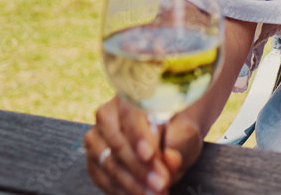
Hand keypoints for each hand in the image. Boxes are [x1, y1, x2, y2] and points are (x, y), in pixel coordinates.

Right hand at [84, 95, 203, 194]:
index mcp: (132, 96)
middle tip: (161, 184)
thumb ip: (179, 143)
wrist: (168, 136)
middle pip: (117, 142)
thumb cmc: (177, 130)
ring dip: (131, 183)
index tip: (150, 155)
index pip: (130, 114)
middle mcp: (108, 114)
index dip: (138, 136)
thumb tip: (170, 159)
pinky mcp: (93, 159)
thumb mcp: (186, 133)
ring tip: (154, 194)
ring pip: (108, 162)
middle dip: (140, 168)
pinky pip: (101, 177)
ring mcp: (97, 137)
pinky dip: (120, 189)